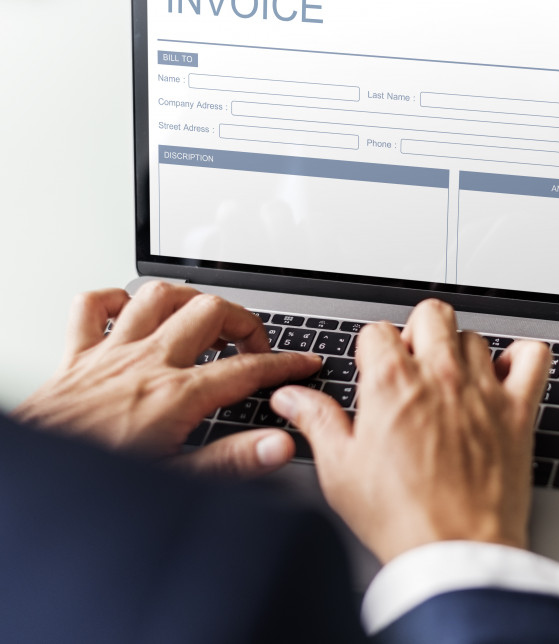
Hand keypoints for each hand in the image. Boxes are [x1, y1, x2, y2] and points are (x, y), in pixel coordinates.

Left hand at [13, 282, 321, 477]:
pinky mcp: (76, 356)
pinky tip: (131, 313)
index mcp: (176, 396)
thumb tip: (278, 445)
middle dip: (243, 321)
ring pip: (157, 296)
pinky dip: (113, 300)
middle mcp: (146, 364)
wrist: (35, 473)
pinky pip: (92, 306)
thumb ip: (233, 461)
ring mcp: (110, 354)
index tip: (304, 363)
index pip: (246, 370)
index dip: (285, 364)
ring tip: (205, 319)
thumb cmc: (96, 478)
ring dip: (187, 301)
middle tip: (253, 344)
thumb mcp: (176, 480)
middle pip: (209, 313)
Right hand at [270, 299, 550, 563]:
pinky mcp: (517, 410)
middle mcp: (439, 377)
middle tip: (414, 366)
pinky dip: (522, 357)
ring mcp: (482, 390)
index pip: (378, 331)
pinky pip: (533, 357)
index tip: (375, 371)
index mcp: (391, 384)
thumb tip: (292, 398)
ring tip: (452, 381)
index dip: (372, 350)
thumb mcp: (341, 471)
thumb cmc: (400, 517)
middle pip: (431, 314)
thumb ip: (318, 422)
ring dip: (462, 351)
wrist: (454, 551)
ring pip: (475, 336)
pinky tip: (506, 375)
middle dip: (418, 332)